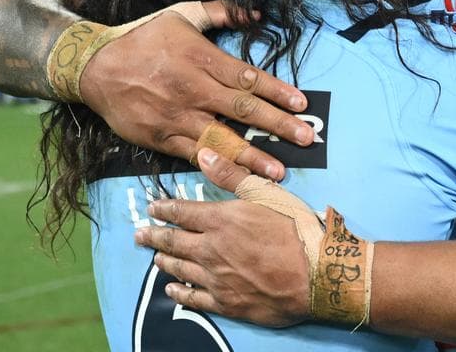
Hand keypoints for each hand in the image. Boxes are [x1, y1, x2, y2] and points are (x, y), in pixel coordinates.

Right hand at [79, 0, 313, 179]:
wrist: (94, 66)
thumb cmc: (142, 37)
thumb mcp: (181, 15)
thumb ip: (221, 13)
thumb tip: (257, 11)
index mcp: (201, 58)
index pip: (248, 77)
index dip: (278, 91)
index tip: (302, 104)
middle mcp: (193, 88)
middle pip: (243, 110)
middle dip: (278, 126)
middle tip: (308, 140)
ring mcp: (177, 115)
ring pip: (222, 139)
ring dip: (252, 157)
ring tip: (278, 172)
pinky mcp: (161, 137)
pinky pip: (194, 154)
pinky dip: (217, 167)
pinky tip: (236, 178)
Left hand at [135, 149, 311, 326]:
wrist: (317, 273)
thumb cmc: (295, 229)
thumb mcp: (265, 193)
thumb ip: (231, 174)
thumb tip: (203, 153)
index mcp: (220, 219)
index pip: (182, 212)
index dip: (165, 209)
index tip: (152, 208)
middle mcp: (210, 249)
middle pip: (173, 241)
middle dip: (153, 235)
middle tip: (139, 234)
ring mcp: (216, 278)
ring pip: (179, 269)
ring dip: (164, 261)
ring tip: (155, 257)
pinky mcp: (226, 303)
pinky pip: (193, 298)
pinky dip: (179, 292)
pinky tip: (172, 290)